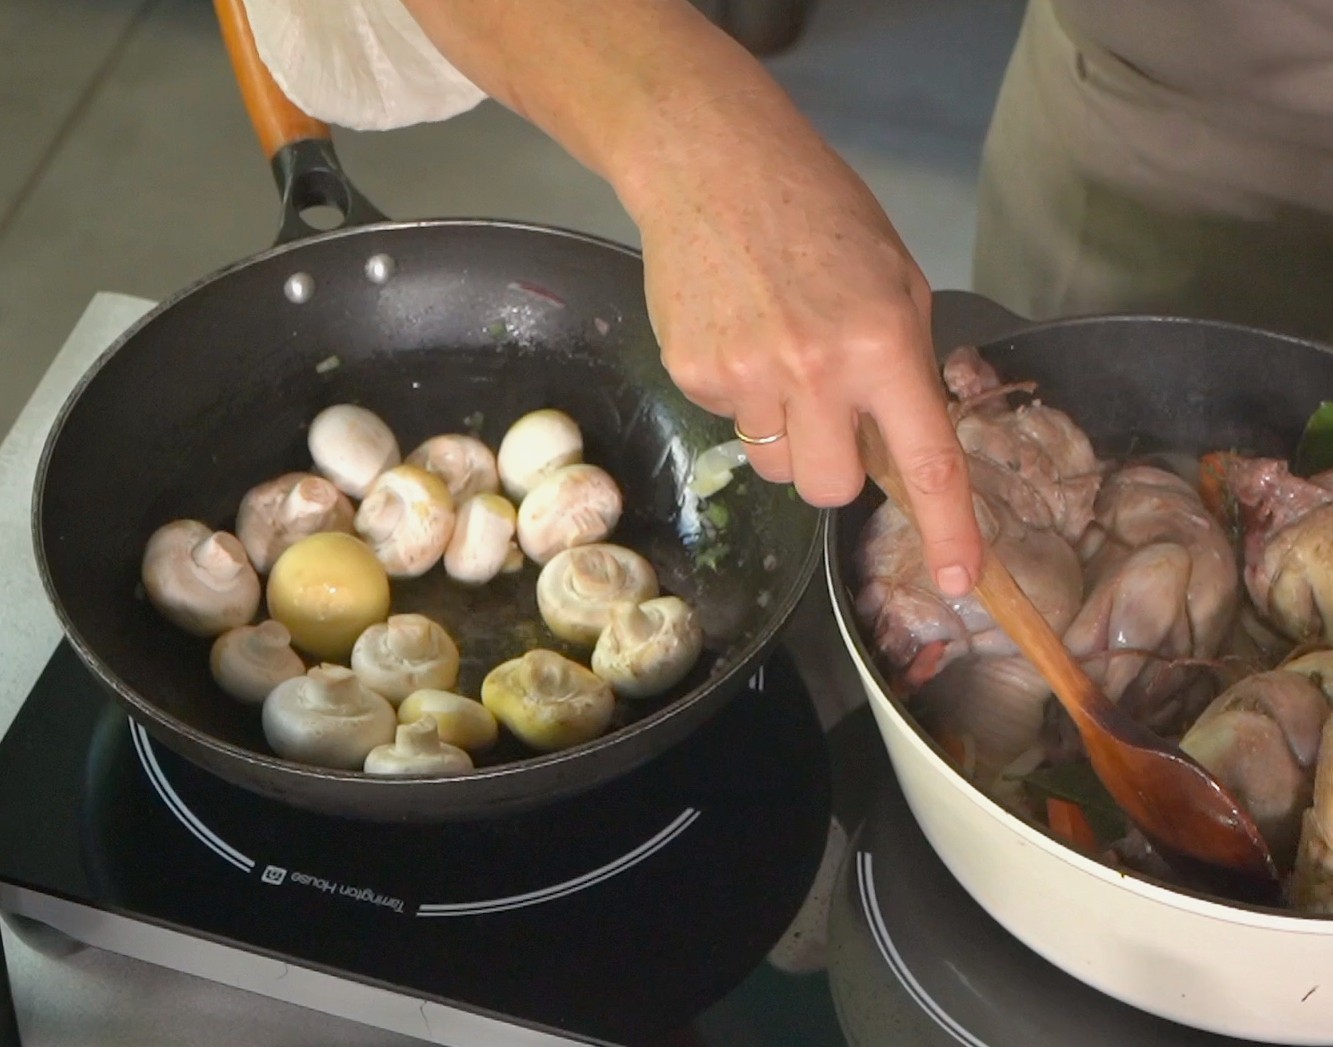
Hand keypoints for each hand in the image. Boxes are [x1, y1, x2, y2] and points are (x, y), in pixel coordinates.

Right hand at [623, 90, 982, 594]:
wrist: (714, 166)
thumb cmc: (821, 212)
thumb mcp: (895, 278)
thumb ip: (904, 365)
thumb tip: (899, 441)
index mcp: (882, 344)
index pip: (927, 461)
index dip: (948, 531)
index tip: (963, 582)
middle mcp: (815, 371)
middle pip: (829, 490)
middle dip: (836, 469)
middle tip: (830, 414)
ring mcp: (746, 376)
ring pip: (775, 462)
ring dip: (786, 431)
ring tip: (775, 354)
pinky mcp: (693, 374)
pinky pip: (730, 421)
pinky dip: (740, 394)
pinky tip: (738, 333)